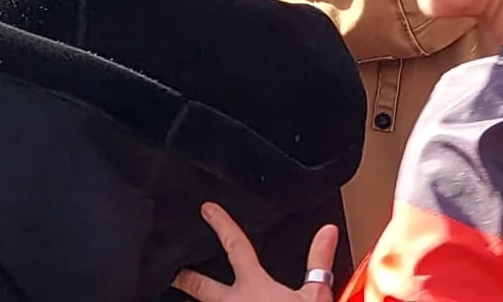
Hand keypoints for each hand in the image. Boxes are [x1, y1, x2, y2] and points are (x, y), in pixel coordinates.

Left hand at [174, 205, 337, 301]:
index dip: (222, 225)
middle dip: (187, 278)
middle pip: (203, 287)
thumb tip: (327, 231)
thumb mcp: (314, 295)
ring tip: (188, 301)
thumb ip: (318, 261)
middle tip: (175, 272)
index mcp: (253, 286)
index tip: (208, 210)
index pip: (236, 247)